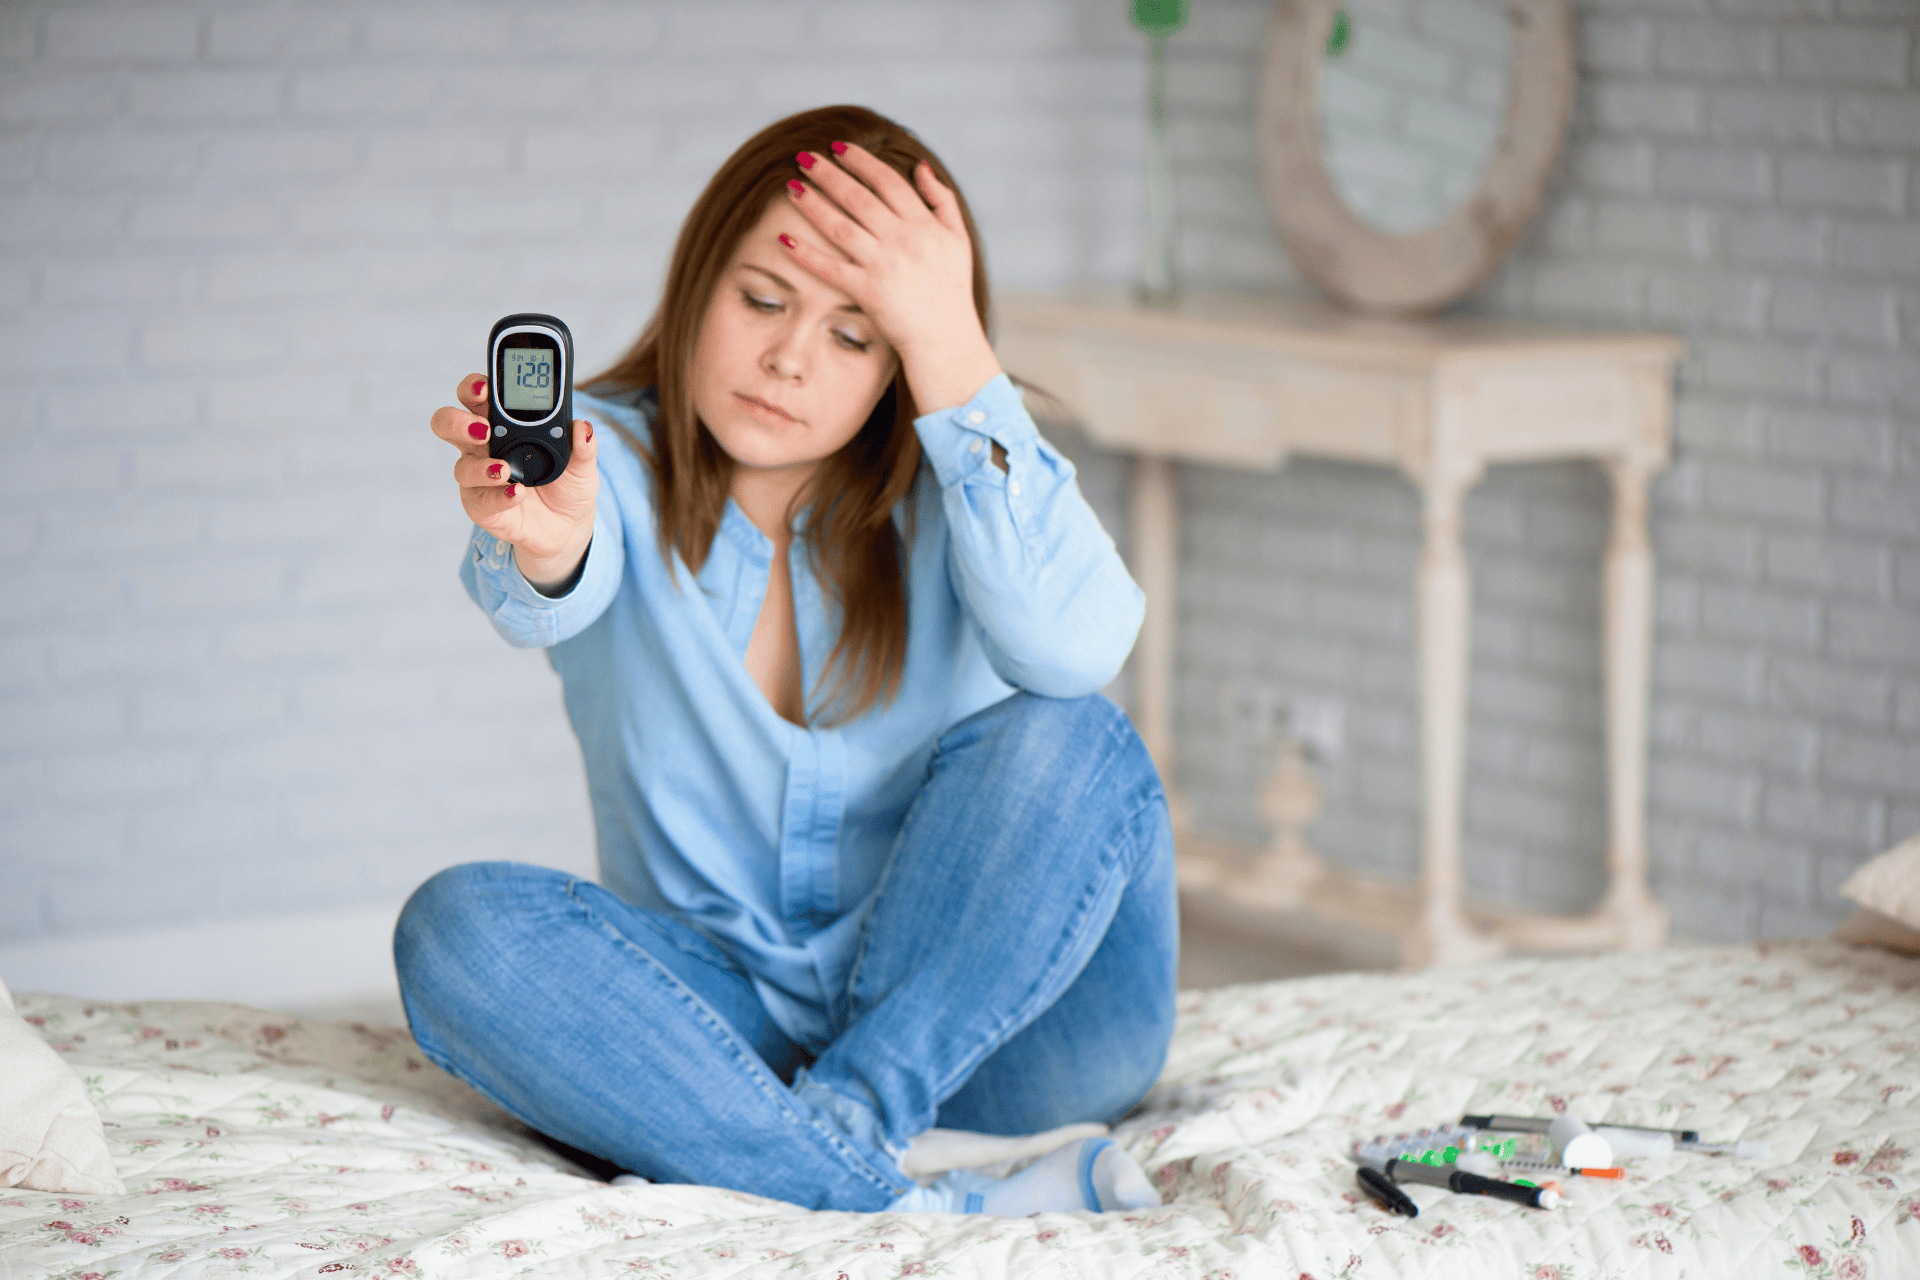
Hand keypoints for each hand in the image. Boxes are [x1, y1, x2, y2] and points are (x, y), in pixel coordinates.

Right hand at [430, 373, 597, 586]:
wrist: (568, 525)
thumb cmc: (567, 483)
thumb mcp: (583, 463)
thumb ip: (584, 445)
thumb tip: (583, 427)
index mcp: (502, 423)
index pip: (477, 396)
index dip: (474, 387)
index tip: (484, 386)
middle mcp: (482, 446)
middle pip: (450, 424)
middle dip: (458, 421)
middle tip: (483, 428)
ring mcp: (479, 477)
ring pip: (461, 466)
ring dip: (480, 466)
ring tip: (503, 470)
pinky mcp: (482, 507)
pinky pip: (480, 501)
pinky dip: (498, 497)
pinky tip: (516, 493)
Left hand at [780, 142, 1002, 414]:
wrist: (946, 339)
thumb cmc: (951, 289)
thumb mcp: (958, 239)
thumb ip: (942, 199)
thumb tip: (921, 166)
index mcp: (924, 224)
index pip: (888, 181)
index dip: (861, 161)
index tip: (839, 147)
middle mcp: (902, 240)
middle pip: (858, 198)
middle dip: (829, 174)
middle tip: (804, 157)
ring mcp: (883, 266)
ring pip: (840, 227)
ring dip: (813, 204)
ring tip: (791, 187)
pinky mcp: (867, 292)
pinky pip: (831, 269)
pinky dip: (806, 254)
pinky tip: (784, 238)